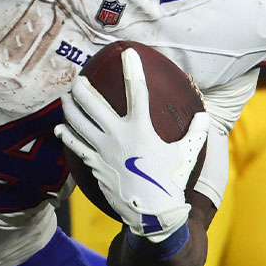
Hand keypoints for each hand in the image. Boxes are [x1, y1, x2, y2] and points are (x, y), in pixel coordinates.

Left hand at [55, 49, 210, 241]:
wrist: (152, 213)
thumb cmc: (171, 181)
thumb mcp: (187, 154)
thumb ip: (197, 131)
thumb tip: (205, 115)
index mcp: (141, 128)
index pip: (136, 90)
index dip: (132, 68)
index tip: (127, 52)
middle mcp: (117, 135)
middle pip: (92, 103)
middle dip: (82, 87)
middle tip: (78, 77)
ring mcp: (102, 150)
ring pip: (78, 122)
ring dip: (69, 107)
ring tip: (65, 97)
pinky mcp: (94, 165)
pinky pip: (75, 146)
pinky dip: (67, 135)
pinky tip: (60, 128)